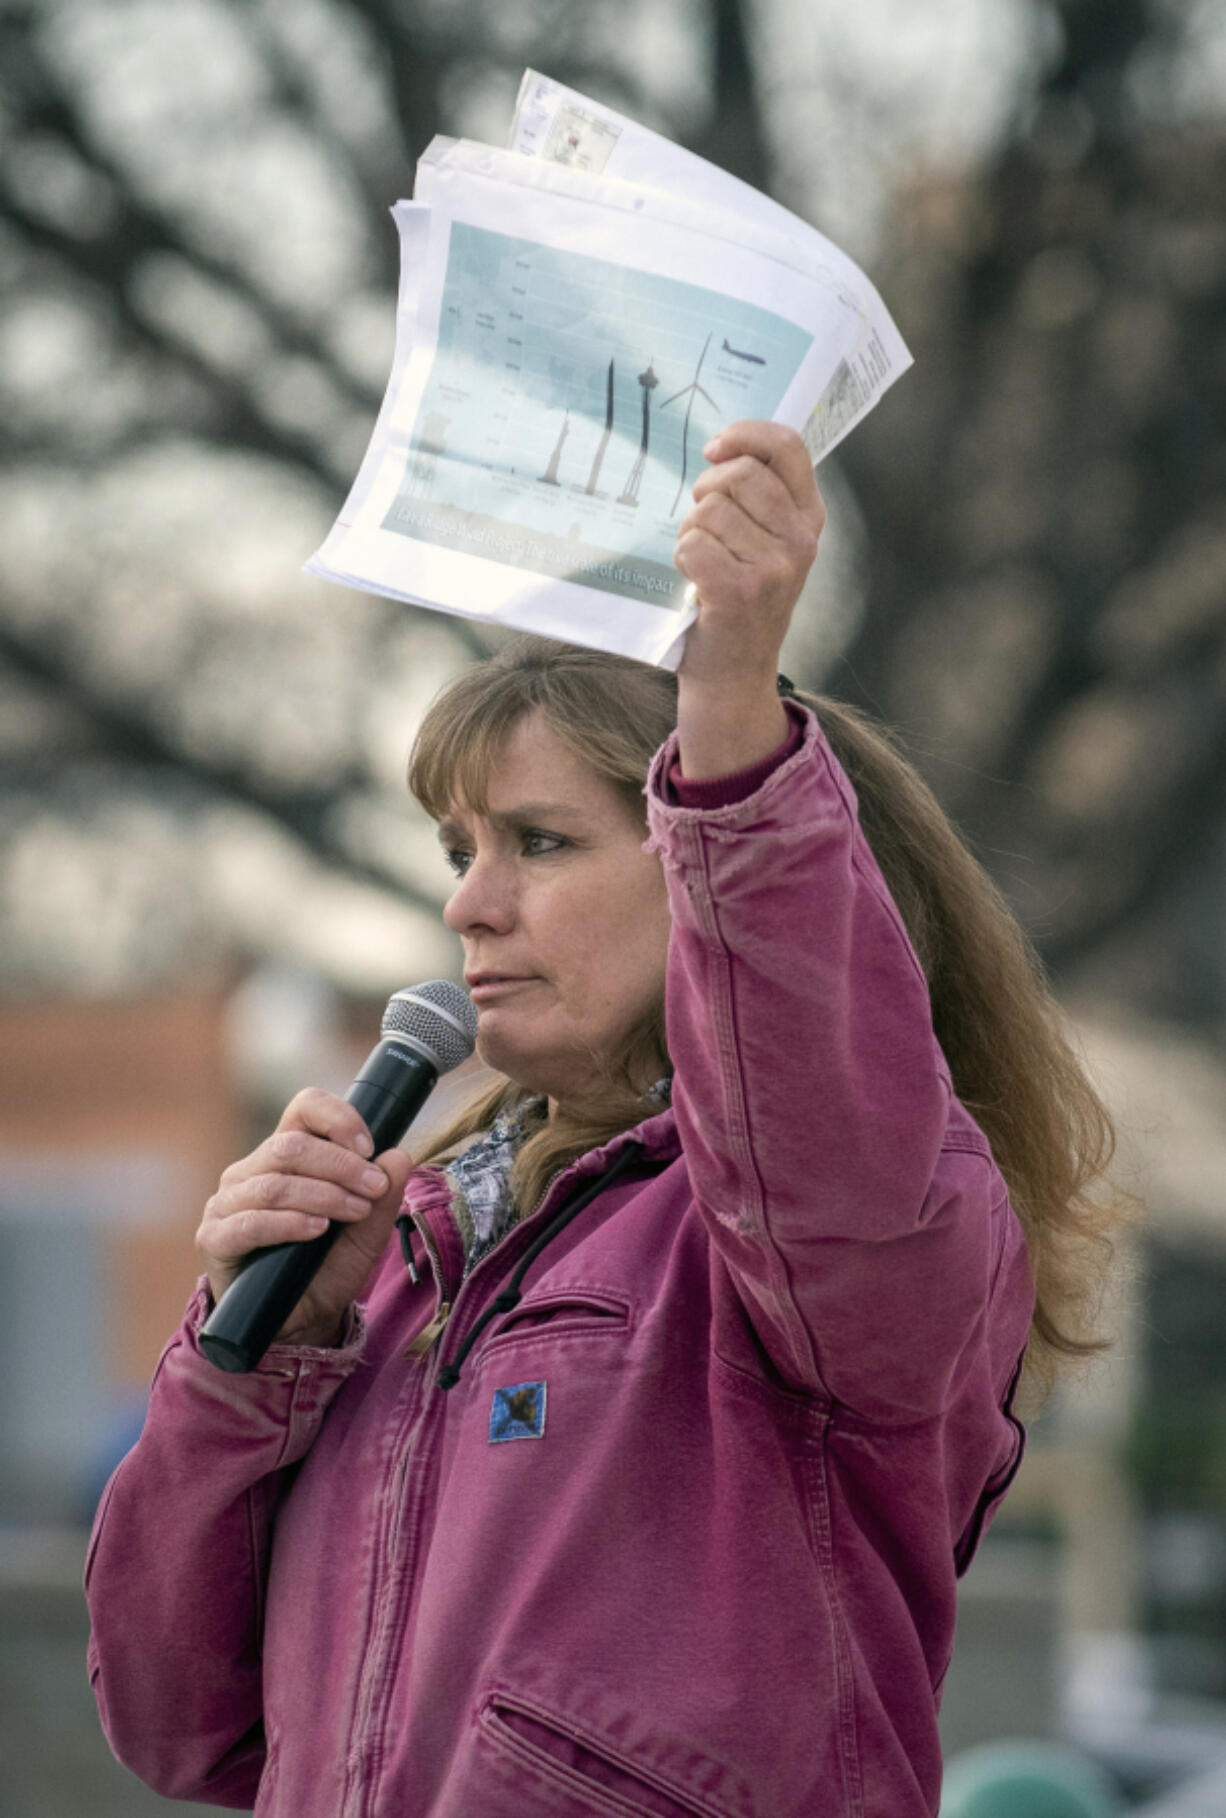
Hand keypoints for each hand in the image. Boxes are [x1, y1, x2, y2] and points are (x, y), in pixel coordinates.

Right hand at [196, 1090, 412, 1347]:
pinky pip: (248, 1223)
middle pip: (291, 1145)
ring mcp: (227, 1203)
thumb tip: (398, 1156)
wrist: (303, 1320)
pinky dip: (288, 1223)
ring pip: (273, 1183)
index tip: (370, 1146)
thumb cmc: (329, 1265)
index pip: (304, 1109)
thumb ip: (384, 1195)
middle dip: (340, 1165)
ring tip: (354, 1211)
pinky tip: (316, 1230)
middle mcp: (251, 1171)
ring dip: (323, 1195)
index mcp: (286, 1154)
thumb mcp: (367, 1230)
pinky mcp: (215, 1239)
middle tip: (374, 1187)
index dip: (337, 1118)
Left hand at [672, 420, 824, 776]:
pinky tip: (693, 580)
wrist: (734, 674)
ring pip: (709, 510)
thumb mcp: (767, 544)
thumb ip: (759, 496)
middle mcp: (800, 540)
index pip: (788, 446)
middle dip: (706, 490)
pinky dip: (681, 558)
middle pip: (739, 474)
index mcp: (810, 518)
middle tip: (701, 522)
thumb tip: (722, 448)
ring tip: (702, 560)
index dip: (746, 435)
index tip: (716, 449)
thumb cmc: (740, 599)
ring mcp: (773, 568)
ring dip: (691, 531)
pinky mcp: (739, 591)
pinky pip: (692, 544)